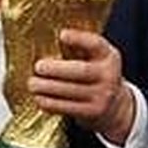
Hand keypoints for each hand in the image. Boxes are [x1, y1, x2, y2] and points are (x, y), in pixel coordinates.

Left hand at [29, 28, 134, 144]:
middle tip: (38, 66)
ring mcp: (103, 95)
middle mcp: (109, 75)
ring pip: (72, 90)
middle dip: (57, 69)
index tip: (61, 34)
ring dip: (48, 87)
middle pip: (81, 70)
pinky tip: (39, 98)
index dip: (79, 38)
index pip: (96, 44)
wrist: (115, 106)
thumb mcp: (96, 58)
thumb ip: (79, 49)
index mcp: (109, 56)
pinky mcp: (93, 112)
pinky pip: (69, 107)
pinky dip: (51, 103)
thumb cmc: (96, 76)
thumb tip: (49, 41)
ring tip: (32, 84)